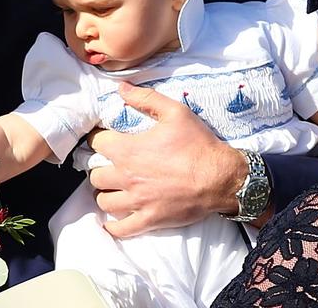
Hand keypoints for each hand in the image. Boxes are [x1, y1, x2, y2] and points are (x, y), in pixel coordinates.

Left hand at [86, 82, 243, 237]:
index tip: (105, 138)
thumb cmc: (198, 144)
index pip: (97, 144)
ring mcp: (137, 201)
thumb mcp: (175, 112)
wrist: (222, 177)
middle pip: (96, 175)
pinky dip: (113, 226)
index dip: (99, 138)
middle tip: (112, 166)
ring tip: (114, 189)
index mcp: (128, 150)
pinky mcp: (149, 219)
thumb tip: (121, 88)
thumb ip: (145, 98)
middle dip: (101, 168)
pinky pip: (121, 229)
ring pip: (104, 201)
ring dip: (106, 194)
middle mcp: (127, 177)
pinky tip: (113, 220)